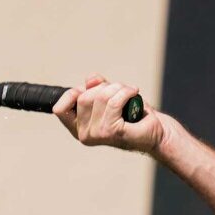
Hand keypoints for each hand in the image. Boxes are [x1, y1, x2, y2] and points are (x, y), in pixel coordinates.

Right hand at [52, 74, 166, 153]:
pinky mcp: (113, 131)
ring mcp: (98, 135)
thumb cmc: (131, 115)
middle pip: (83, 97)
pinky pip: (115, 102)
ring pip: (100, 97)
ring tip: (129, 92)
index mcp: (78, 128)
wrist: (154, 131)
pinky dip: (126, 92)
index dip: (73, 93)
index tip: (90, 90)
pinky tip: (134, 92)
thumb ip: (96, 87)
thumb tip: (91, 79)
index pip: (59, 109)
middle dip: (103, 87)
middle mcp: (84, 135)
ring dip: (118, 88)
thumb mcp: (109, 96)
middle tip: (119, 90)